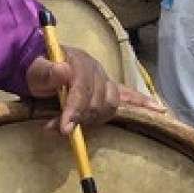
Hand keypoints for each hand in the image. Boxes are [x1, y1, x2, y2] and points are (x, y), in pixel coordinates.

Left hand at [25, 45, 162, 133]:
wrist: (41, 65)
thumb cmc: (38, 70)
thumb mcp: (35, 70)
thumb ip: (46, 71)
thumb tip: (63, 71)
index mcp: (78, 62)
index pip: (82, 90)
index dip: (74, 111)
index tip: (65, 129)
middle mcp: (95, 70)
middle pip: (98, 101)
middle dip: (80, 118)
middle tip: (61, 129)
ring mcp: (104, 79)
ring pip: (110, 104)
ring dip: (94, 119)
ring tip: (76, 125)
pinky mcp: (109, 88)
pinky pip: (130, 95)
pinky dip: (143, 103)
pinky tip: (159, 110)